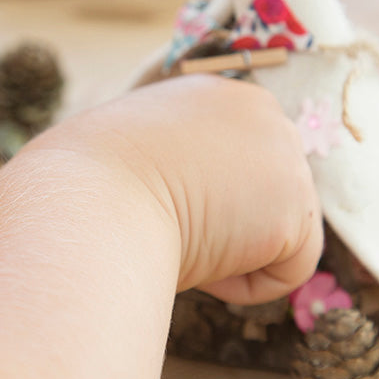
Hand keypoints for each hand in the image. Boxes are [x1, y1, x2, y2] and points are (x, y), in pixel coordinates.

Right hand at [25, 74, 322, 304]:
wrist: (85, 202)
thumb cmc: (83, 189)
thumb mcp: (130, 157)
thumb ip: (173, 166)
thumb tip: (196, 210)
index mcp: (214, 94)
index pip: (233, 166)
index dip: (194, 200)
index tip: (151, 205)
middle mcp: (261, 110)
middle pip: (263, 197)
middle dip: (221, 225)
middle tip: (161, 222)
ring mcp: (285, 154)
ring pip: (277, 233)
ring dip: (228, 252)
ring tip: (175, 234)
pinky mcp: (295, 206)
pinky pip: (288, 270)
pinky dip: (242, 285)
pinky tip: (199, 261)